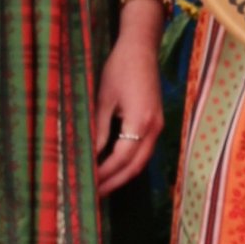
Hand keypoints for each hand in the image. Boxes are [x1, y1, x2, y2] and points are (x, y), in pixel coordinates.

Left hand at [91, 33, 161, 195]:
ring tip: (102, 186)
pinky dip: (129, 163)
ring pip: (142, 161)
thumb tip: (90, 156)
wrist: (141, 47)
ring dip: (122, 176)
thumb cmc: (120, 68)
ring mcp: (158, 125)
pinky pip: (144, 150)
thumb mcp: (104, 99)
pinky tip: (114, 168)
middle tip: (93, 196)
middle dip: (114, 182)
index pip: (121, 159)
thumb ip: (99, 130)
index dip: (104, 175)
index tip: (86, 184)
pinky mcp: (156, 121)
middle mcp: (154, 127)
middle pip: (136, 166)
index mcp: (141, 121)